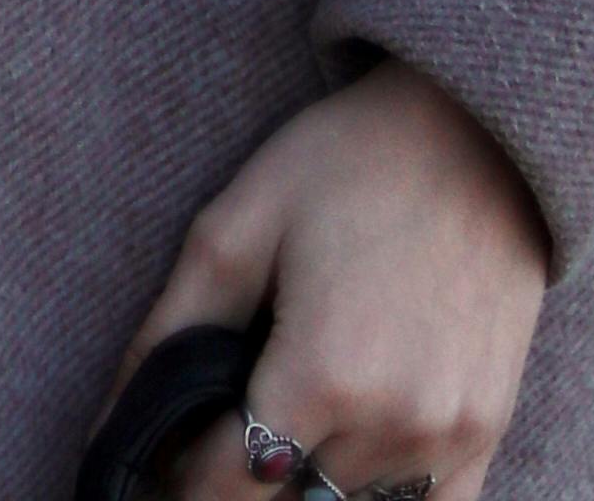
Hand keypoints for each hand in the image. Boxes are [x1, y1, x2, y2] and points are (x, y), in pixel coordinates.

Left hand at [123, 66, 548, 500]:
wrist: (476, 128)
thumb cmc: (348, 162)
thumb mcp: (239, 224)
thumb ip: (166, 334)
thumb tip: (106, 429)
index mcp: (324, 377)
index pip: (226, 493)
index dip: (182, 484)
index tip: (167, 462)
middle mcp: (392, 426)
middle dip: (242, 471)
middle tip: (224, 417)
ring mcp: (449, 438)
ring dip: (307, 476)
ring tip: (289, 405)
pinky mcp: (486, 433)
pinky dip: (375, 490)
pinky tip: (349, 438)